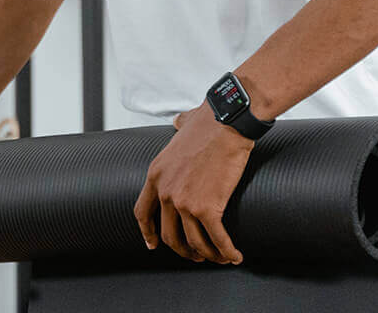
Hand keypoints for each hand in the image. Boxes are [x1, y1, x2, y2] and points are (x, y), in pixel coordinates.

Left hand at [133, 102, 251, 264]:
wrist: (227, 123)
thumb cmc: (209, 122)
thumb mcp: (183, 125)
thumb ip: (178, 126)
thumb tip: (179, 121)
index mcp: (156, 173)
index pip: (142, 212)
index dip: (148, 232)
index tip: (153, 243)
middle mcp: (166, 191)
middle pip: (169, 235)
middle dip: (183, 250)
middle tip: (195, 254)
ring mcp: (185, 202)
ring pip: (193, 243)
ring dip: (207, 254)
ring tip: (218, 256)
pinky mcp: (208, 208)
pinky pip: (217, 239)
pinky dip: (226, 252)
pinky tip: (234, 256)